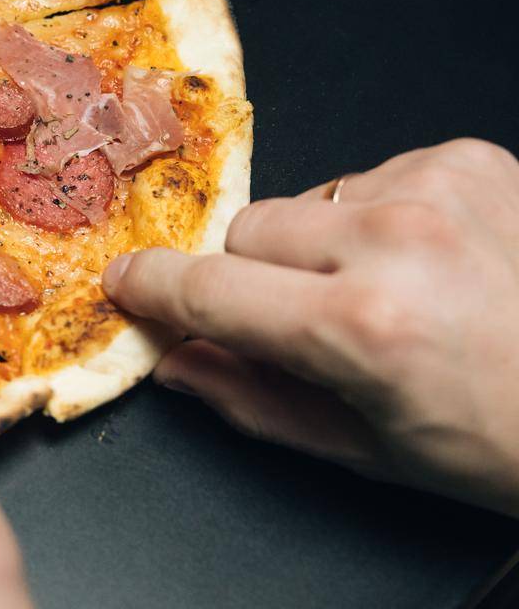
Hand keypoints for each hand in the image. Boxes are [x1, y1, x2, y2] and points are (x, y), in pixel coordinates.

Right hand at [104, 139, 518, 516]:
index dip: (152, 289)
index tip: (128, 286)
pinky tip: (433, 259)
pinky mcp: (467, 157)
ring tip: (394, 291)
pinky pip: (371, 175)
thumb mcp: (374, 451)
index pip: (205, 289)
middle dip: (254, 277)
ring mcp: (433, 187)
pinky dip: (382, 215)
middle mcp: (392, 242)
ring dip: (321, 243)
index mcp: (360, 328)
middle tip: (309, 322)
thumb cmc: (512, 440)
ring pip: (306, 200)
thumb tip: (177, 363)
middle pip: (245, 231)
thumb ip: (255, 401)